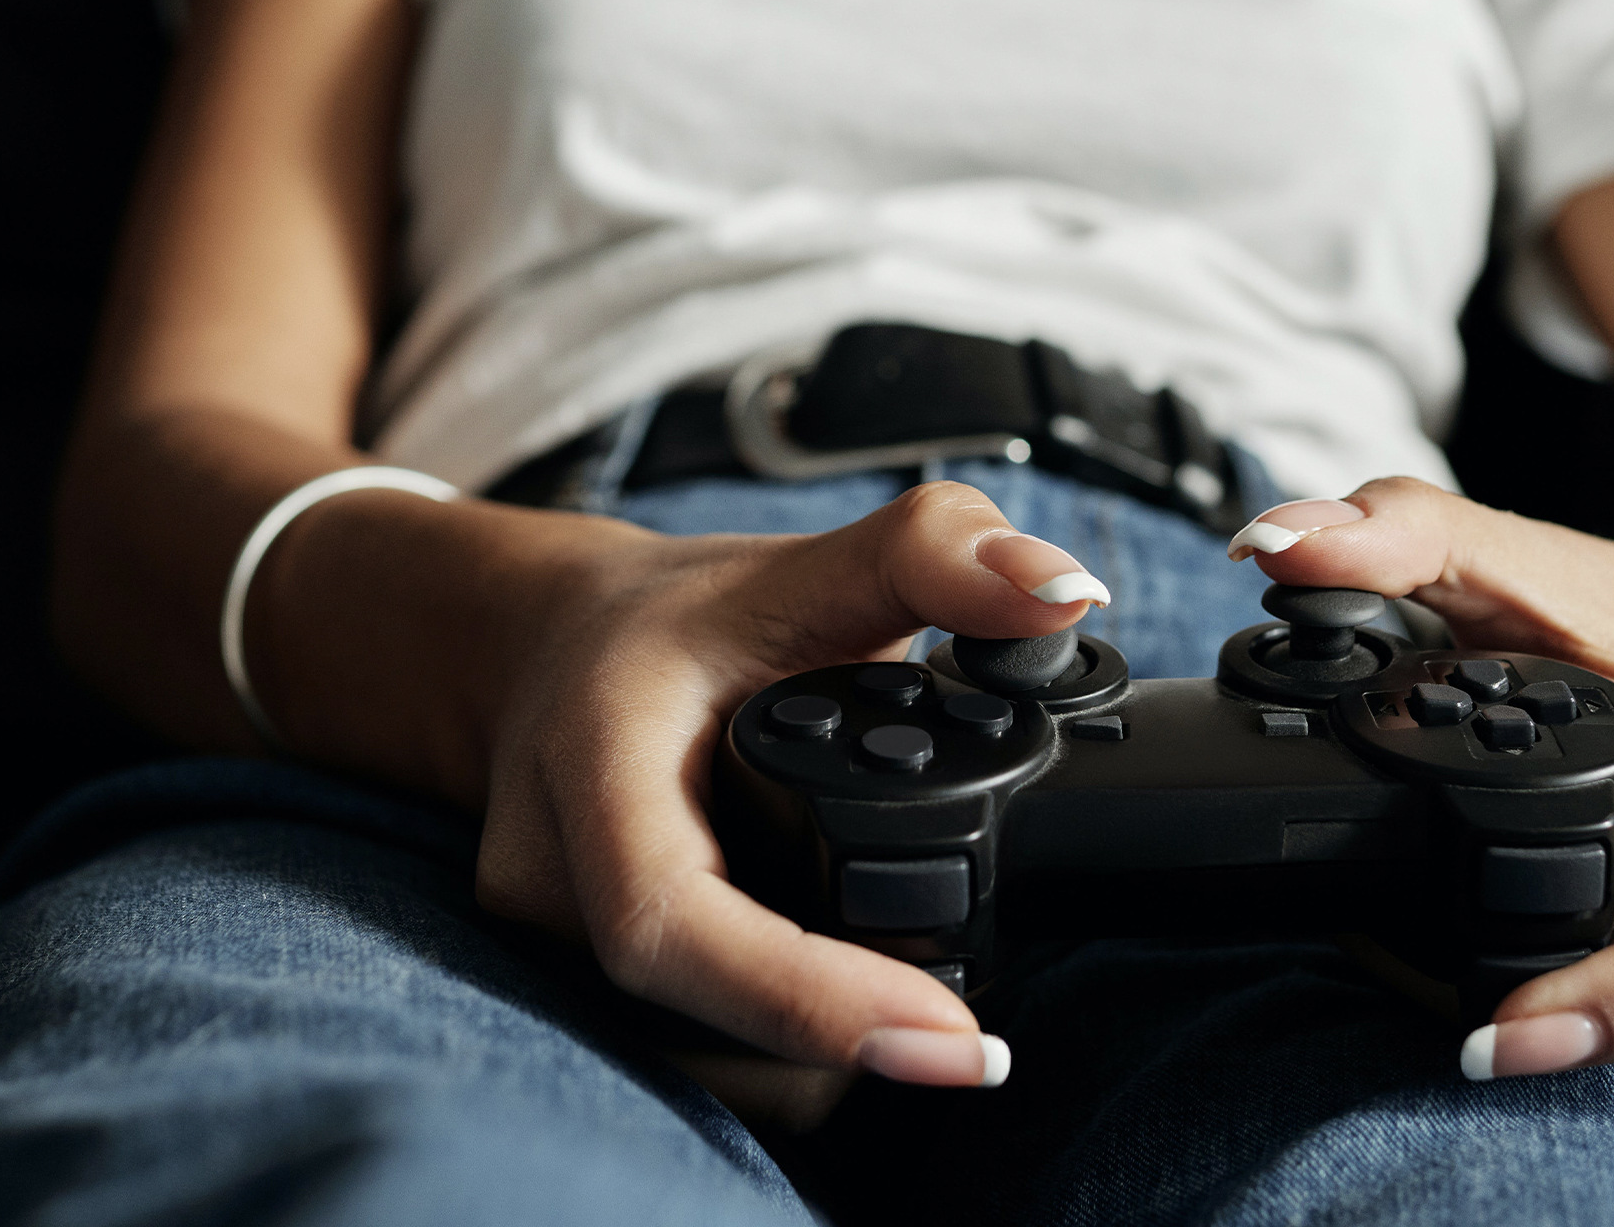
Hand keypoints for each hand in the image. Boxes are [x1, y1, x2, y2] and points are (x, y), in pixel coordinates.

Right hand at [466, 482, 1111, 1087]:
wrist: (557, 651)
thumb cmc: (673, 614)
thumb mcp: (802, 562)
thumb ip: (937, 554)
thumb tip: (1063, 590)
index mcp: (593, 763)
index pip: (670, 920)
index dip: (804, 998)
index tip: (948, 1037)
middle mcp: (550, 875)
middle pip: (696, 1020)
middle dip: (840, 1042)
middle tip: (970, 1036)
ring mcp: (553, 945)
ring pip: (694, 1058)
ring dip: (813, 1058)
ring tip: (921, 1016)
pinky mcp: (586, 983)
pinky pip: (691, 1048)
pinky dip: (779, 1047)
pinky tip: (852, 1010)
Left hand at [1232, 480, 1613, 1076]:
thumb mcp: (1530, 558)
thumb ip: (1402, 532)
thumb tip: (1273, 544)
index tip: (1521, 1023)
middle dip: (1558, 1024)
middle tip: (1442, 1023)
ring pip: (1609, 1024)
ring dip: (1515, 1012)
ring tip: (1405, 975)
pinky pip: (1561, 986)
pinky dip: (1485, 974)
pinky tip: (1407, 953)